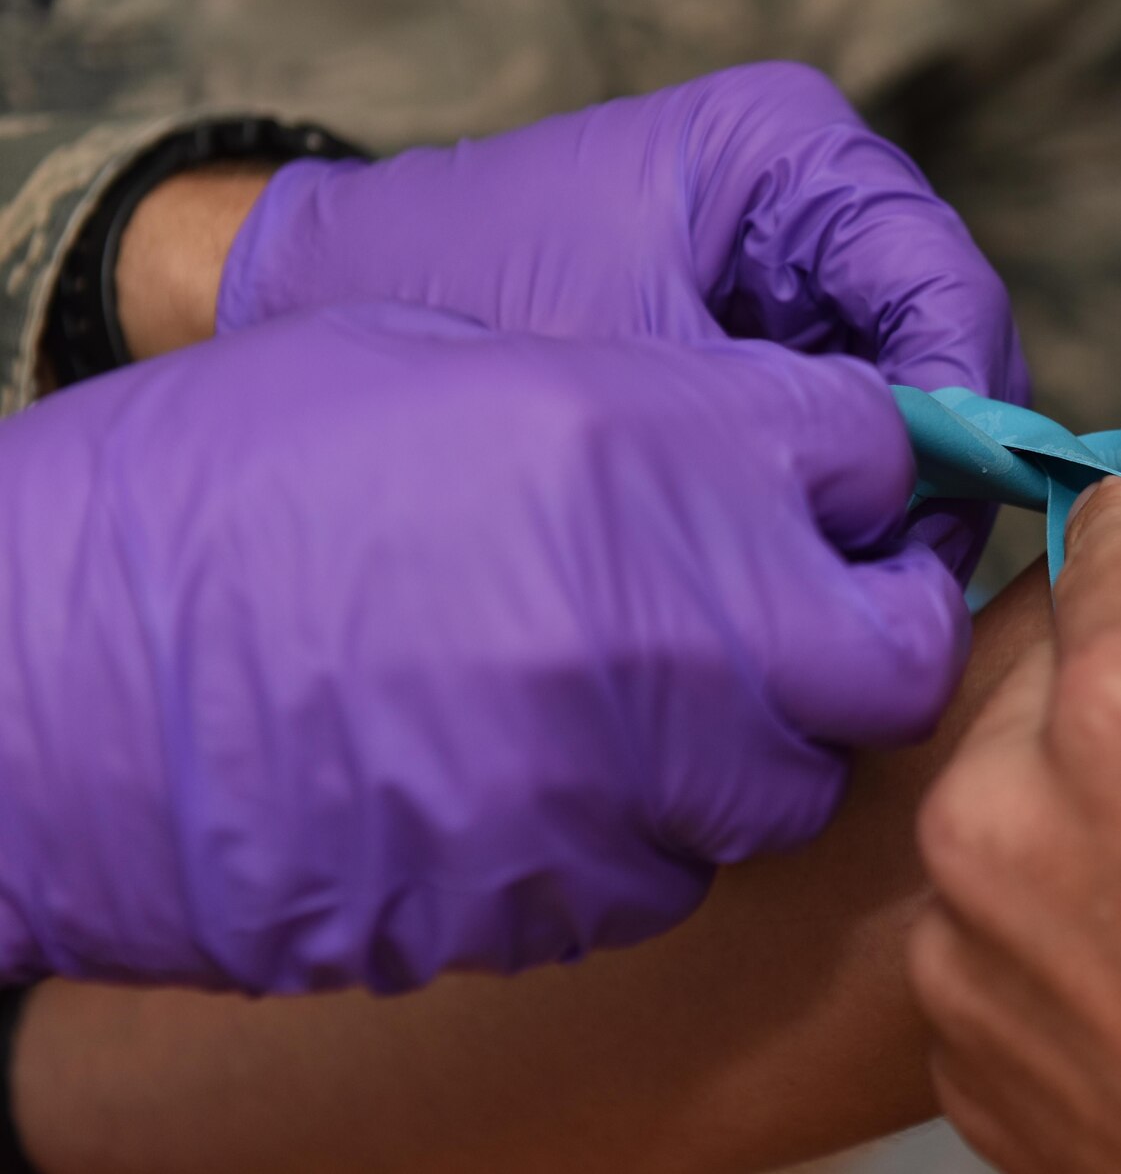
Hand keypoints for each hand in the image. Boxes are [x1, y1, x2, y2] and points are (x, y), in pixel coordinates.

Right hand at [0, 303, 965, 992]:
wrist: (34, 672)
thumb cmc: (218, 485)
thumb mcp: (436, 366)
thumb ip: (638, 408)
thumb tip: (754, 450)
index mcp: (641, 444)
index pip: (876, 458)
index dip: (871, 476)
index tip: (840, 497)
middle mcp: (663, 619)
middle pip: (889, 653)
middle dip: (867, 630)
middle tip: (799, 616)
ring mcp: (612, 780)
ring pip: (790, 784)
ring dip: (756, 741)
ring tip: (654, 697)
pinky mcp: (544, 899)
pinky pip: (666, 874)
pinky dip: (642, 831)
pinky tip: (547, 777)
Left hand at [213, 62, 1028, 578]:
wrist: (314, 307)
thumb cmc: (457, 301)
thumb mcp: (633, 372)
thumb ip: (789, 435)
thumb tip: (924, 540)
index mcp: (795, 153)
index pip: (950, 292)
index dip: (959, 423)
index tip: (916, 534)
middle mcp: (813, 202)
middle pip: (946, 353)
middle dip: (924, 473)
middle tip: (882, 587)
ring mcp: (791, 272)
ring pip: (905, 404)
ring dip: (879, 496)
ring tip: (825, 585)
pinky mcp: (760, 339)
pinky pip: (839, 427)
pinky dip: (825, 495)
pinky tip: (783, 559)